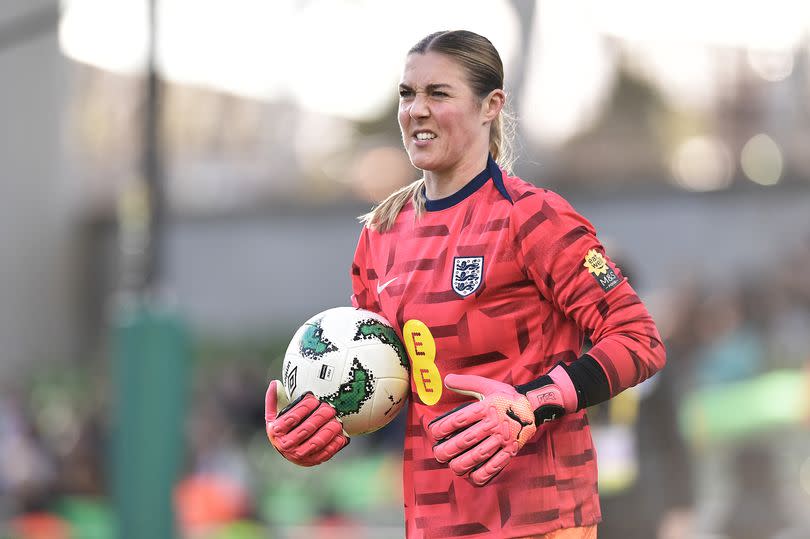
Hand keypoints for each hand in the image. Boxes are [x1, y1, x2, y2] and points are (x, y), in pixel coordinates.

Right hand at [265, 380, 348, 465]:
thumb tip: (274, 383)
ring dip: (329, 430)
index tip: (314, 399)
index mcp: (276, 431)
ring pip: (317, 442)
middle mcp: (286, 445)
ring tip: (337, 420)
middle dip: (320, 417)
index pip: (292, 418)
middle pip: (307, 429)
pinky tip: (342, 435)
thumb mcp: (273, 414)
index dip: (305, 407)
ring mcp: (298, 455)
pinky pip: (325, 453)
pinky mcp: (311, 461)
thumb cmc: (282, 426)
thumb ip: (273, 399)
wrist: (286, 450)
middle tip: (330, 408)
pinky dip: (335, 444)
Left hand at [427, 364, 576, 485]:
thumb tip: (446, 379)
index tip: (434, 433)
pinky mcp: (511, 450)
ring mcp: (502, 439)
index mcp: (485, 407)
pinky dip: (482, 474)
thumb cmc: (505, 397)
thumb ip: (466, 383)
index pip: (459, 419)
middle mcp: (493, 423)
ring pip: (478, 455)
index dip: (443, 428)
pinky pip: (495, 466)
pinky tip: (472, 477)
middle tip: (438, 454)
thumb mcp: (487, 385)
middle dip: (448, 450)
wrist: (533, 406)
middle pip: (466, 440)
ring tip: (452, 466)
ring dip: (461, 464)